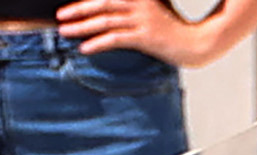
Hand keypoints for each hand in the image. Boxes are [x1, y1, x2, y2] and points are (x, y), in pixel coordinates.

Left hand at [56, 0, 210, 63]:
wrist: (196, 43)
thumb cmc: (174, 25)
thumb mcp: (154, 6)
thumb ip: (132, 5)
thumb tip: (109, 11)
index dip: (86, 0)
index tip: (70, 5)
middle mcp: (139, 3)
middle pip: (102, 4)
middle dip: (78, 9)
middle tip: (60, 16)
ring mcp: (142, 19)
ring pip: (105, 21)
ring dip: (82, 27)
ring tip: (65, 31)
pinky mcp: (145, 37)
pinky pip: (116, 39)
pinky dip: (98, 43)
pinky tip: (85, 48)